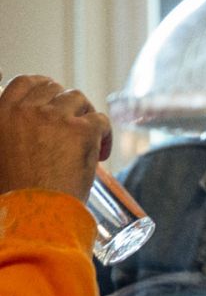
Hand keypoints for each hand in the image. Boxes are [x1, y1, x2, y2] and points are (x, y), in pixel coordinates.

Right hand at [0, 72, 111, 200]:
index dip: (43, 86)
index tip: (53, 98)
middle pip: (55, 88)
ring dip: (86, 116)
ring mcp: (55, 117)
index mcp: (2, 114)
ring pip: (79, 99)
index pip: (25, 82)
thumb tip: (29, 133)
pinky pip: (101, 120)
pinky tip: (101, 153)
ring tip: (88, 140)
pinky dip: (105, 135)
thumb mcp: (2, 155)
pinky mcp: (82, 130)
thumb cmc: (18, 194)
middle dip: (68, 104)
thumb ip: (11, 134)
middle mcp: (26, 110)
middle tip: (75, 126)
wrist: (36, 213)